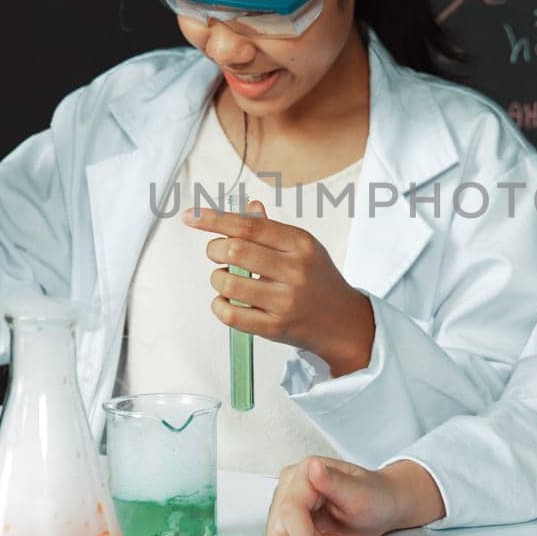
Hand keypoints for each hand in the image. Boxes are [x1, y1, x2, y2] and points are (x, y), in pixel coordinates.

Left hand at [185, 200, 375, 375]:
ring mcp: (286, 301)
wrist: (344, 323)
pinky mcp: (276, 328)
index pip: (250, 226)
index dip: (215, 219)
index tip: (192, 216)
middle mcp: (295, 271)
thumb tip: (247, 207)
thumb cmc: (319, 280)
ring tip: (226, 278)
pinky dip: (219, 305)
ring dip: (217, 278)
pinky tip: (226, 301)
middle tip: (216, 252)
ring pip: (228, 283)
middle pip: (235, 251)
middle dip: (214, 249)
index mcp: (301, 244)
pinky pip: (230, 314)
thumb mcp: (303, 248)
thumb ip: (271, 229)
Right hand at [266, 457, 442, 535]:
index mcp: (306, 471)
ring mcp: (286, 500)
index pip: (290, 510)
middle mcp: (291, 483)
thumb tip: (313, 467)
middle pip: (281, 527)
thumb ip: (335, 482)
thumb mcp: (360, 493)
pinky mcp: (286, 517)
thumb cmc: (375, 498)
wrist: (382, 505)